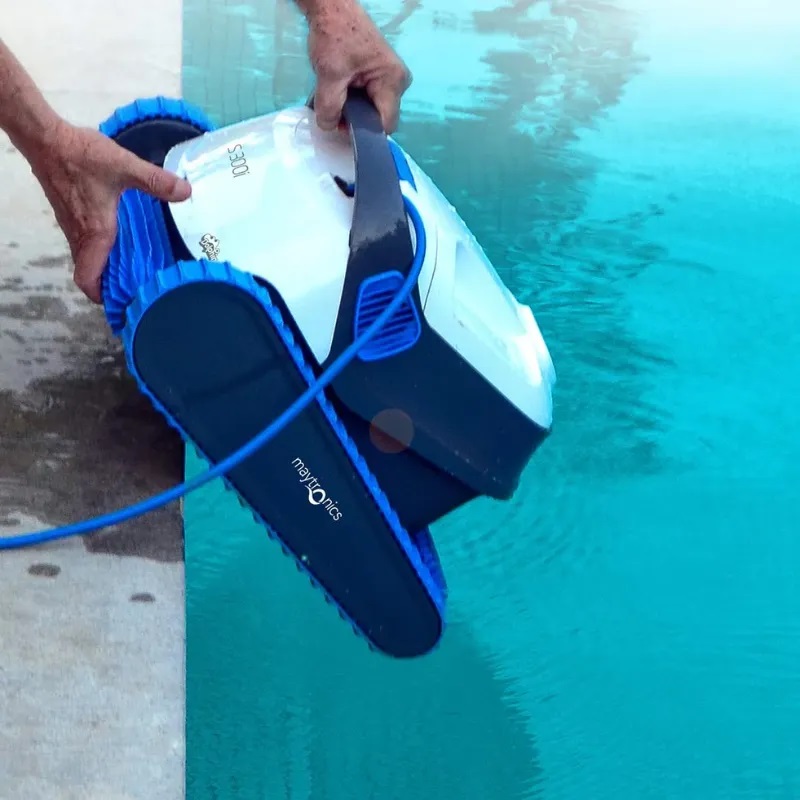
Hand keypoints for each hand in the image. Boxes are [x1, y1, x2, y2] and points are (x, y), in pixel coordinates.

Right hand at [28, 120, 190, 303]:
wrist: (46, 138)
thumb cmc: (81, 155)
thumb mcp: (124, 166)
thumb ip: (155, 181)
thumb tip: (186, 191)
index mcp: (95, 232)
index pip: (87, 278)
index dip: (100, 295)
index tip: (121, 300)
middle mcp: (80, 234)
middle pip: (88, 272)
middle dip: (108, 284)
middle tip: (135, 285)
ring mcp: (70, 224)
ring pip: (85, 257)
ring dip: (104, 266)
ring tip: (132, 265)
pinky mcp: (68, 213)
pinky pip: (82, 242)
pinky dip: (98, 249)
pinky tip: (118, 238)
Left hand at [307, 0, 411, 132]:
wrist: (332, 8)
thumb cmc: (336, 34)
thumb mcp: (329, 73)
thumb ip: (329, 106)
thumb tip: (329, 128)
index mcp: (393, 82)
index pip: (385, 125)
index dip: (364, 132)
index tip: (343, 128)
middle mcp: (398, 83)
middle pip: (378, 118)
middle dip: (355, 120)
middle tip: (333, 110)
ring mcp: (390, 80)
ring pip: (371, 110)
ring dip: (352, 110)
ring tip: (335, 96)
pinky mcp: (380, 77)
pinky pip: (368, 100)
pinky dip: (352, 100)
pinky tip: (340, 91)